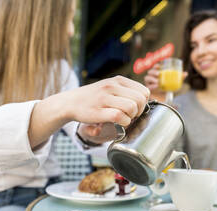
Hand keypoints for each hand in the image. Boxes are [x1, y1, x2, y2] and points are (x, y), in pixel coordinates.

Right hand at [28, 76, 148, 148]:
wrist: (71, 102)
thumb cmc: (94, 98)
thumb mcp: (111, 87)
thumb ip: (126, 90)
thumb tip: (145, 100)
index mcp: (118, 80)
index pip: (144, 91)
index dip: (143, 103)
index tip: (135, 108)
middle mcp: (112, 86)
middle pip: (140, 100)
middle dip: (139, 111)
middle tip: (130, 116)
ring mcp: (104, 98)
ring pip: (131, 107)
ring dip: (131, 117)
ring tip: (123, 119)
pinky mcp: (99, 110)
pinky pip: (120, 117)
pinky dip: (123, 122)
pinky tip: (118, 123)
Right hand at [144, 64, 186, 101]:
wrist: (163, 97)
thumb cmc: (168, 87)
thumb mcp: (174, 82)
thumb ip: (179, 78)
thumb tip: (185, 73)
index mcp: (157, 73)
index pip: (155, 67)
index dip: (156, 65)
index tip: (159, 66)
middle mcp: (152, 77)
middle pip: (150, 71)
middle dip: (154, 72)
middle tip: (159, 74)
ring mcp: (149, 82)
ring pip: (147, 77)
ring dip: (152, 78)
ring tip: (157, 81)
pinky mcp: (148, 88)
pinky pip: (148, 86)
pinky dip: (152, 85)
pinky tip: (156, 86)